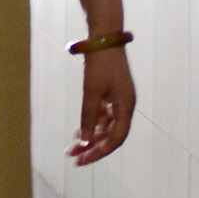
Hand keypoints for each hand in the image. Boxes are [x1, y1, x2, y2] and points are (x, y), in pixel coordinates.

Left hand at [69, 43, 134, 165]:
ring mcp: (118, 100)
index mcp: (126, 107)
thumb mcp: (91, 91)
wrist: (104, 37)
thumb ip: (88, 117)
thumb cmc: (100, 63)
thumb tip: (85, 141)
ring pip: (105, 127)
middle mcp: (125, 106)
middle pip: (111, 136)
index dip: (99, 152)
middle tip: (73, 157)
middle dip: (93, 148)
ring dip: (90, 138)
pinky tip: (77, 133)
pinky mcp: (111, 94)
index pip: (116, 139)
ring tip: (72, 148)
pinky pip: (102, 117)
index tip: (82, 159)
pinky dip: (91, 125)